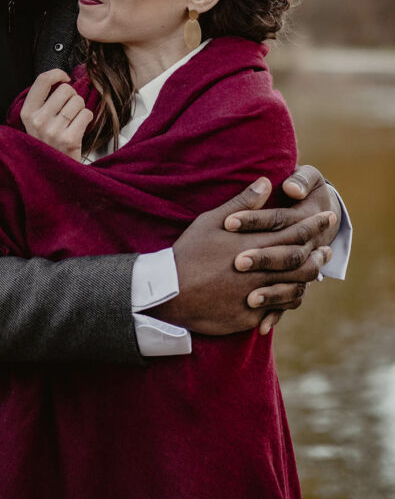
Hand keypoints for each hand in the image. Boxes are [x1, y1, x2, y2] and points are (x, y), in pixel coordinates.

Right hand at [20, 69, 93, 160]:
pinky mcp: (69, 139)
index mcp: (27, 113)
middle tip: (69, 109)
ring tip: (72, 122)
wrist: (53, 173)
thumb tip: (64, 78)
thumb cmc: (48, 143)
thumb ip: (44, 101)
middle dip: (72, 97)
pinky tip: (79, 128)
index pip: (42, 80)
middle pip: (65, 90)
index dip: (57, 74)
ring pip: (78, 101)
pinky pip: (87, 114)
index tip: (64, 78)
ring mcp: (53, 130)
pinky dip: (87, 119)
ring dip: (80, 109)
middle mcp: (38, 120)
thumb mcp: (35, 122)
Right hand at [150, 177, 333, 334]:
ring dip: (309, 275)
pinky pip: (278, 307)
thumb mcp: (211, 221)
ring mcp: (257, 296)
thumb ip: (242, 203)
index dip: (312, 224)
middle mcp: (260, 271)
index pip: (293, 232)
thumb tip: (265, 182)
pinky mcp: (250, 316)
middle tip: (328, 244)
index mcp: (253, 245)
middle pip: (301, 261)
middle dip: (317, 250)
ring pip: (295, 286)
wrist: (170, 293)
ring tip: (318, 268)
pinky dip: (290, 298)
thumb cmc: (189, 252)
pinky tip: (294, 292)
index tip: (326, 216)